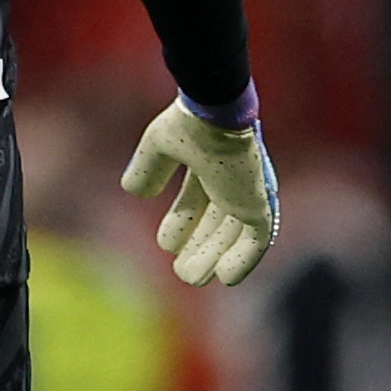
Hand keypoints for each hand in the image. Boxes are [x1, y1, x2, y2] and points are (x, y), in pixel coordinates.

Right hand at [121, 95, 279, 286]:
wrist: (215, 113)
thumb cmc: (190, 122)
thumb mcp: (159, 145)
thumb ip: (148, 167)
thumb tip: (132, 191)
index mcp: (211, 161)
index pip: (198, 198)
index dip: (182, 221)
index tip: (165, 244)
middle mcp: (231, 179)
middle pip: (216, 221)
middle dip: (198, 246)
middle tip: (181, 271)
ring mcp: (246, 192)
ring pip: (232, 235)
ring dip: (212, 257)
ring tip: (191, 278)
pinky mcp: (258, 203)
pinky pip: (255, 240)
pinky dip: (242, 259)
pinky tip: (225, 277)